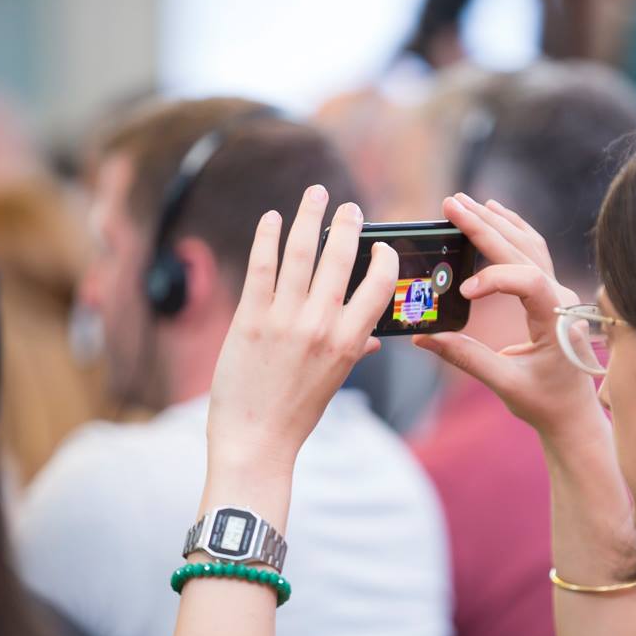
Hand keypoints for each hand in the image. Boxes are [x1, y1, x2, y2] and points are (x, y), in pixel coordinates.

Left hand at [206, 186, 397, 481]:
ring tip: (316, 195)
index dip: (385, 259)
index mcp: (350, 343)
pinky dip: (267, 237)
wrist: (256, 440)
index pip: (380, 286)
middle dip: (347, 225)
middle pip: (340, 259)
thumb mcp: (335, 381)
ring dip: (309, 217)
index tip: (382, 247)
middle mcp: (321, 326)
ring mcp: (284, 320)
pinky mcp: (250, 318)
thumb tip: (372, 338)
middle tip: (348, 207)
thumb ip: (354, 351)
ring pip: (301, 253)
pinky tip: (272, 218)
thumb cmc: (297, 414)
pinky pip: (261, 267)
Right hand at [415, 192, 601, 438]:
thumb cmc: (546, 403)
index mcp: (557, 321)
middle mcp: (563, 300)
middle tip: (451, 205)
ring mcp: (560, 295)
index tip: (464, 291)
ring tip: (467, 203)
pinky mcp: (552, 296)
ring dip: (497, 222)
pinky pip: (534, 253)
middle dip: (485, 226)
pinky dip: (513, 231)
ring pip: (530, 245)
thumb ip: (465, 357)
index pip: (529, 281)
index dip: (495, 278)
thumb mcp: (505, 384)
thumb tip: (423, 337)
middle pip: (524, 250)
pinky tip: (496, 213)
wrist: (574, 414)